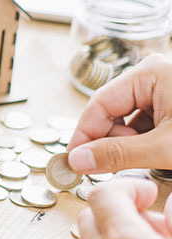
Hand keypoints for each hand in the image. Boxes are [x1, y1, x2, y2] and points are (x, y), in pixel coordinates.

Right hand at [67, 54, 171, 173]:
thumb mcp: (165, 149)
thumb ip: (118, 154)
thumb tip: (78, 160)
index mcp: (151, 73)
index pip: (100, 103)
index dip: (85, 135)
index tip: (75, 160)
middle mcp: (154, 74)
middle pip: (112, 110)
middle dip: (112, 140)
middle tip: (113, 166)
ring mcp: (164, 88)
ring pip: (128, 119)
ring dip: (129, 143)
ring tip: (148, 159)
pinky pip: (145, 122)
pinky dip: (144, 142)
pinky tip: (154, 154)